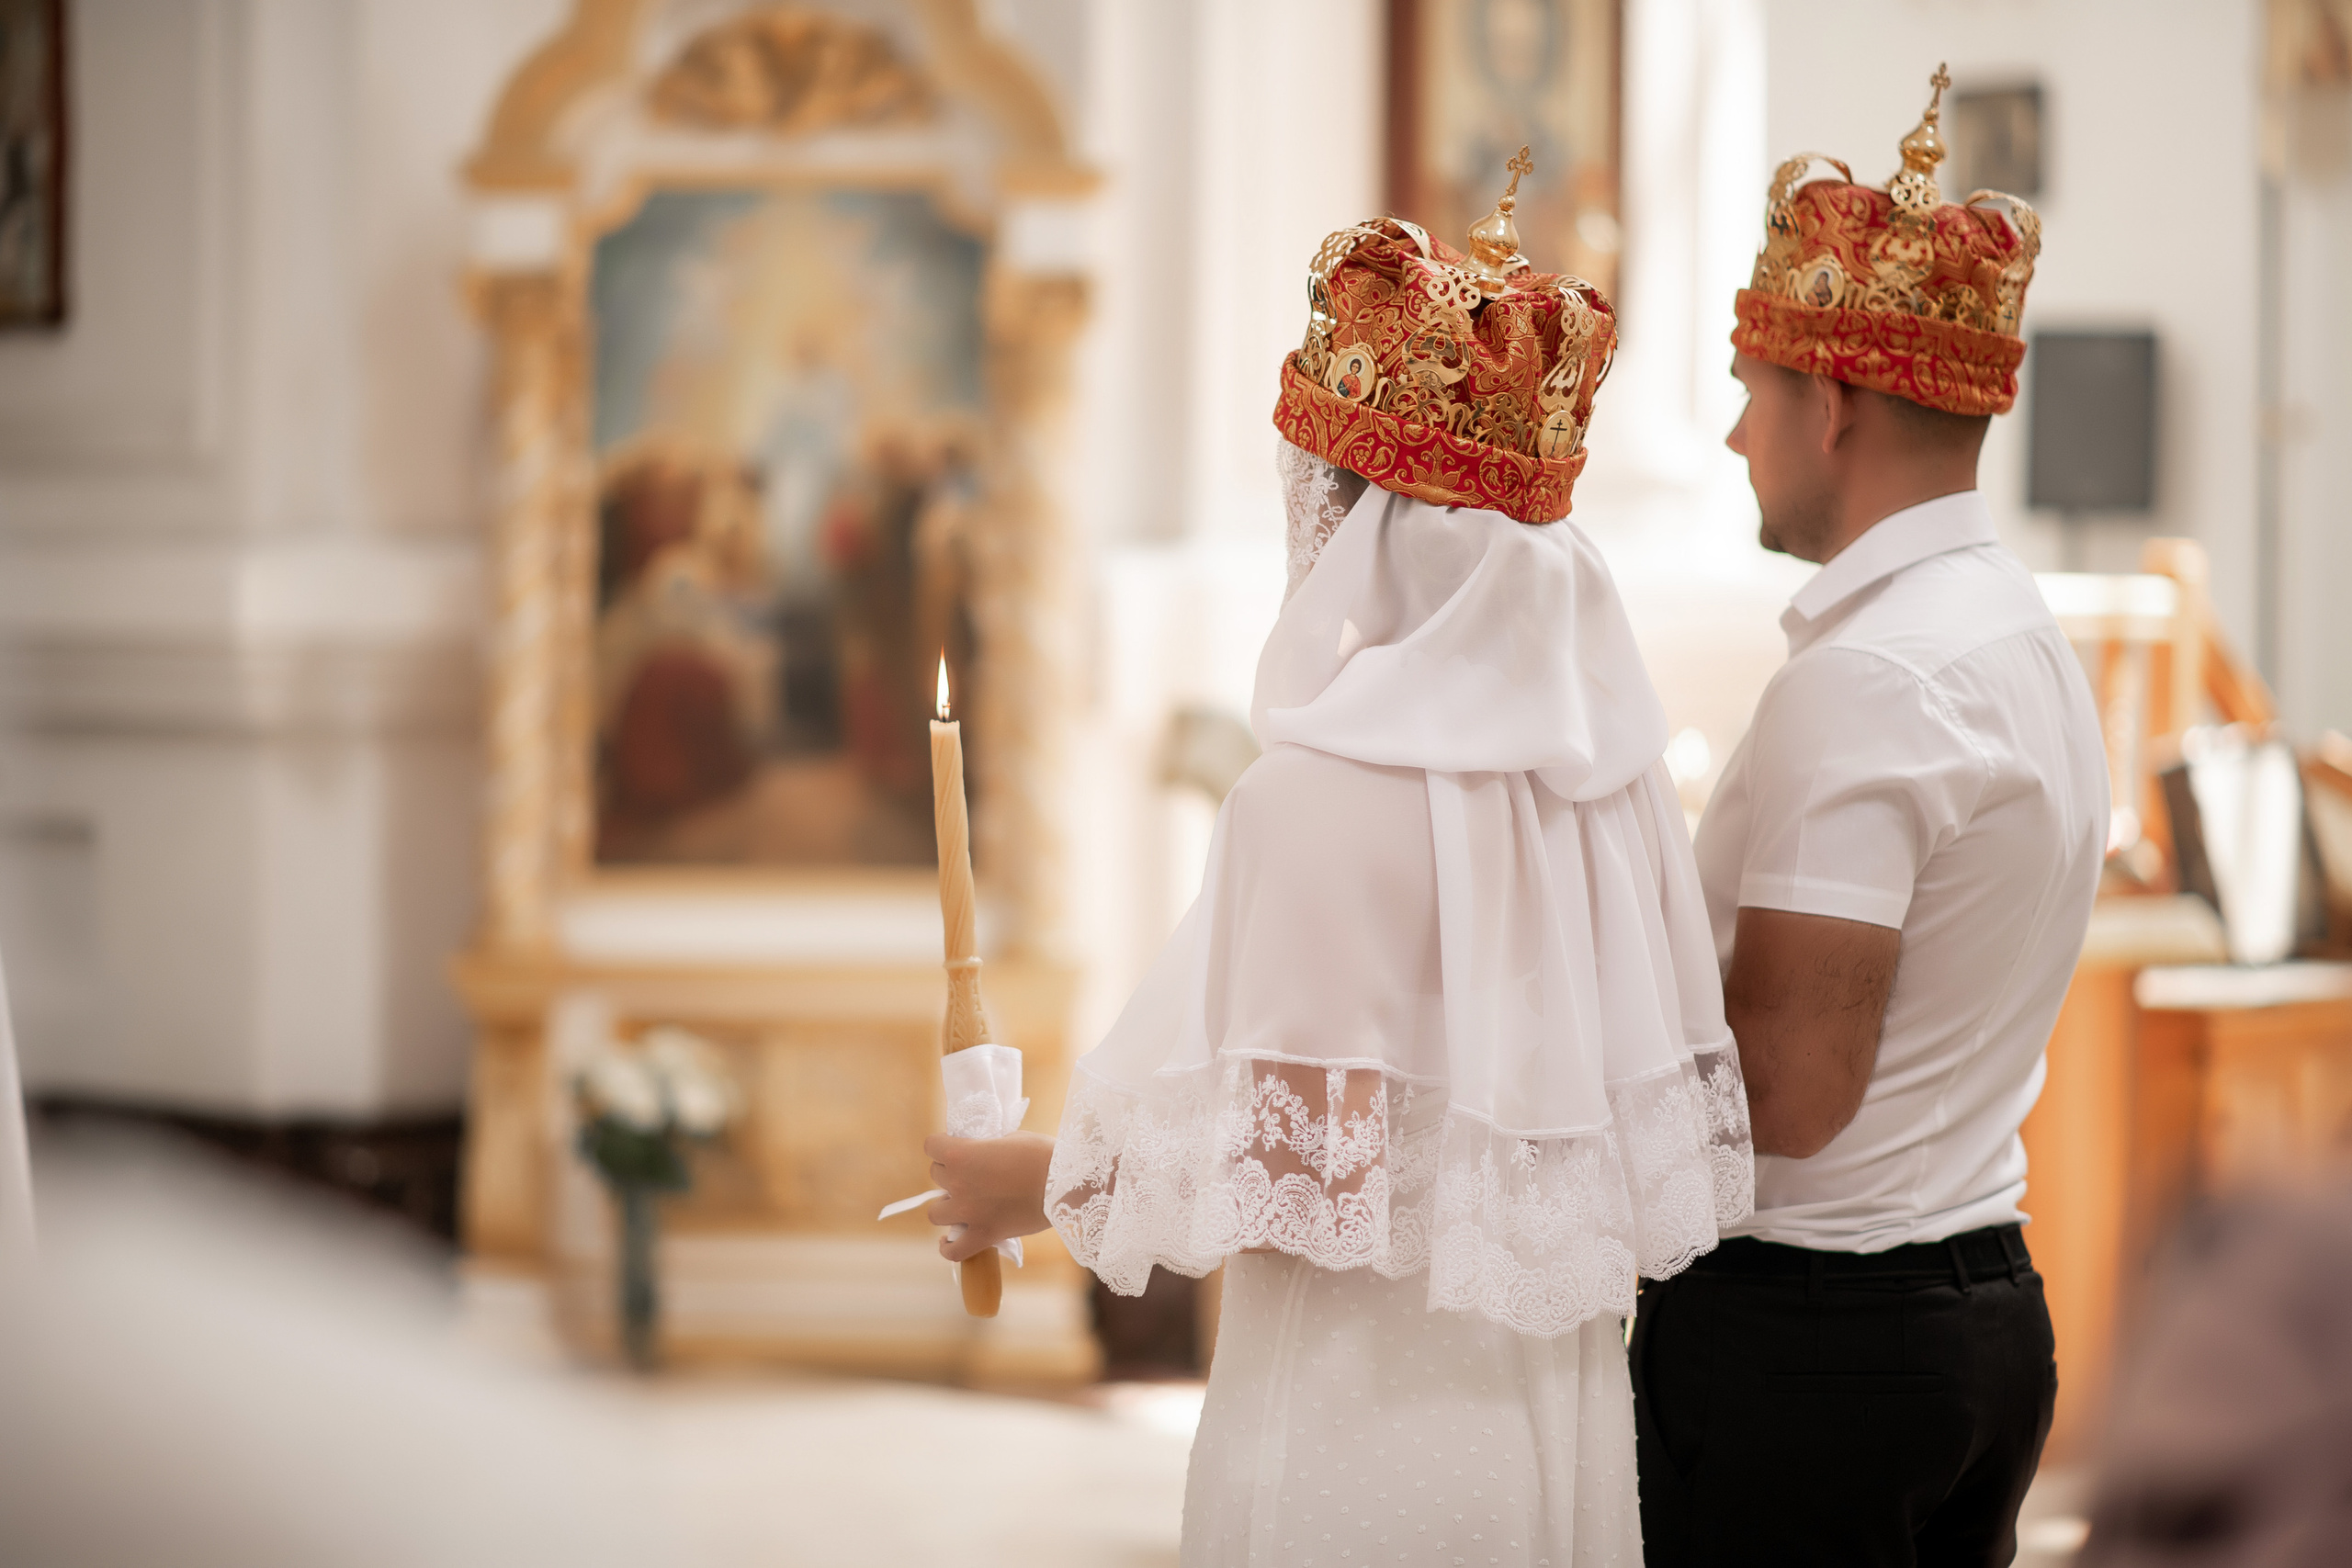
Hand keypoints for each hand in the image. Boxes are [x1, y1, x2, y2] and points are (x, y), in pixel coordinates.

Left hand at [923, 1130, 1054, 1262]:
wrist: (1067, 1182)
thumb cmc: (1042, 1154)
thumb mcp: (1009, 1140)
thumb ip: (986, 1148)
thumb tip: (981, 1157)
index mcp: (962, 1154)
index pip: (931, 1146)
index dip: (942, 1146)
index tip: (955, 1148)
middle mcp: (959, 1183)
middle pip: (936, 1176)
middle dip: (950, 1173)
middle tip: (971, 1175)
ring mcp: (969, 1212)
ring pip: (935, 1213)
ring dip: (947, 1207)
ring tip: (963, 1204)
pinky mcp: (984, 1235)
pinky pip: (953, 1251)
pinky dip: (948, 1247)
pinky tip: (950, 1241)